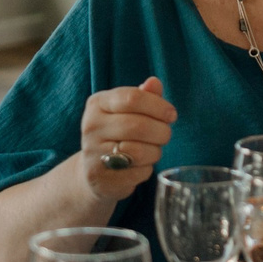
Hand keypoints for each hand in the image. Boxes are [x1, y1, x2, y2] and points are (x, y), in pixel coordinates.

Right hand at [77, 76, 175, 203]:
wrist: (93, 171)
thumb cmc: (117, 134)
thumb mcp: (126, 111)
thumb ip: (143, 96)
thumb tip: (154, 83)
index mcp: (97, 104)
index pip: (132, 98)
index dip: (158, 106)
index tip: (171, 114)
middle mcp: (91, 127)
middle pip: (139, 126)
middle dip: (161, 131)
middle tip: (165, 134)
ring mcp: (93, 154)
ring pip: (140, 151)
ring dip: (155, 151)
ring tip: (152, 150)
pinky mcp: (101, 178)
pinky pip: (138, 172)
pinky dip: (146, 169)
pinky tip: (139, 165)